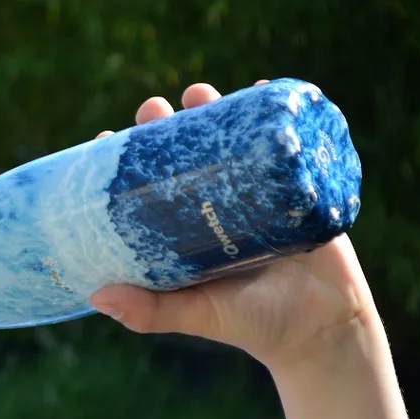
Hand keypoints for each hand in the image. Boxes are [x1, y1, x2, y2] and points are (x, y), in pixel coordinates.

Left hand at [89, 82, 379, 372]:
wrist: (323, 330)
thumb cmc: (251, 324)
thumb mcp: (197, 314)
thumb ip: (151, 311)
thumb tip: (96, 295)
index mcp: (183, 229)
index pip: (146, 185)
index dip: (125, 161)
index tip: (105, 140)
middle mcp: (215, 204)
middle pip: (184, 153)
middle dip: (164, 125)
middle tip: (153, 110)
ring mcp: (256, 191)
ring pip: (228, 140)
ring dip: (214, 108)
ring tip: (197, 93)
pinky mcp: (297, 186)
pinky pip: (284, 143)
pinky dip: (274, 115)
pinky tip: (263, 88)